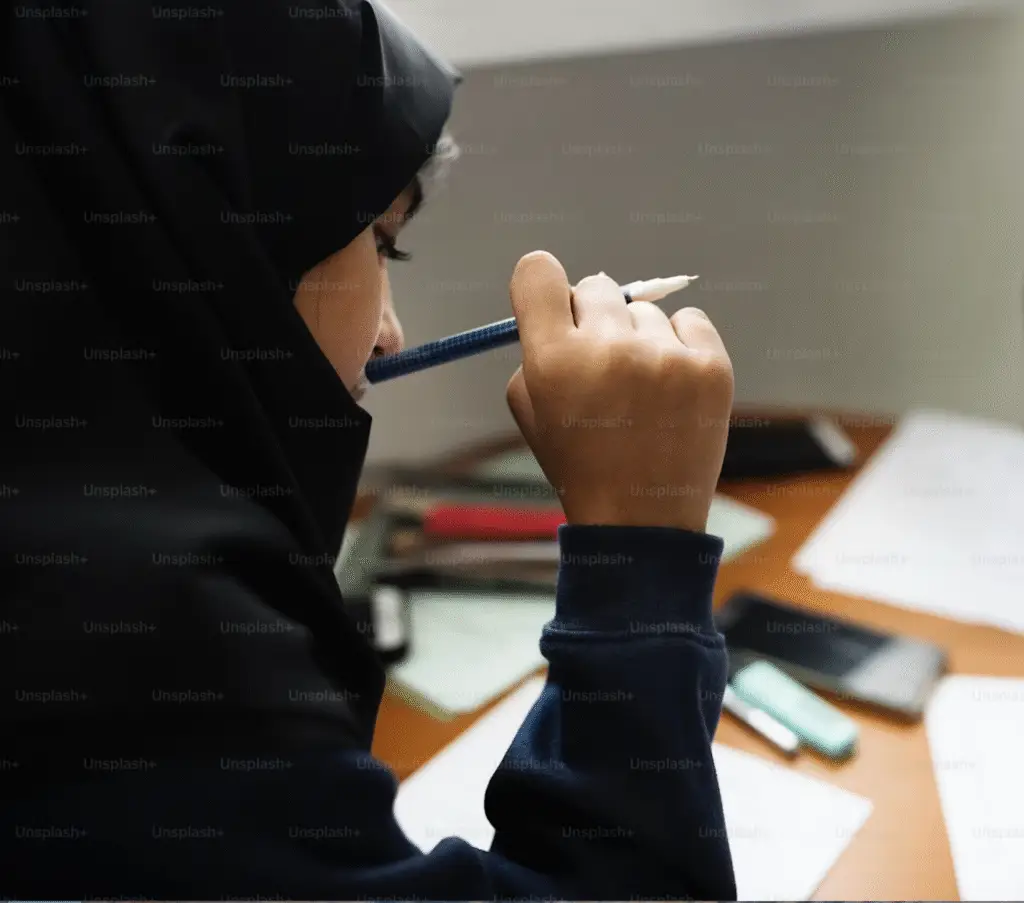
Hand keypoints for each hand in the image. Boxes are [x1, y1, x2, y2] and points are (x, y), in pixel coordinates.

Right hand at [505, 251, 733, 532]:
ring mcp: (665, 357)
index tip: (551, 300)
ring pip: (644, 311)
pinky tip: (670, 388)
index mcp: (553, 361)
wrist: (641, 521)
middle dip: (591, 319)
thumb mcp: (533, 410)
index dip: (540, 282)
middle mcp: (609, 349)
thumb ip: (536, 348)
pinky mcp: (711, 366)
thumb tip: (563, 301)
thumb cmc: (578, 463)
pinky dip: (679, 346)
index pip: (537, 273)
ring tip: (640, 395)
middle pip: (594, 286)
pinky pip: (689, 321)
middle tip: (599, 362)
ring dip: (638, 340)